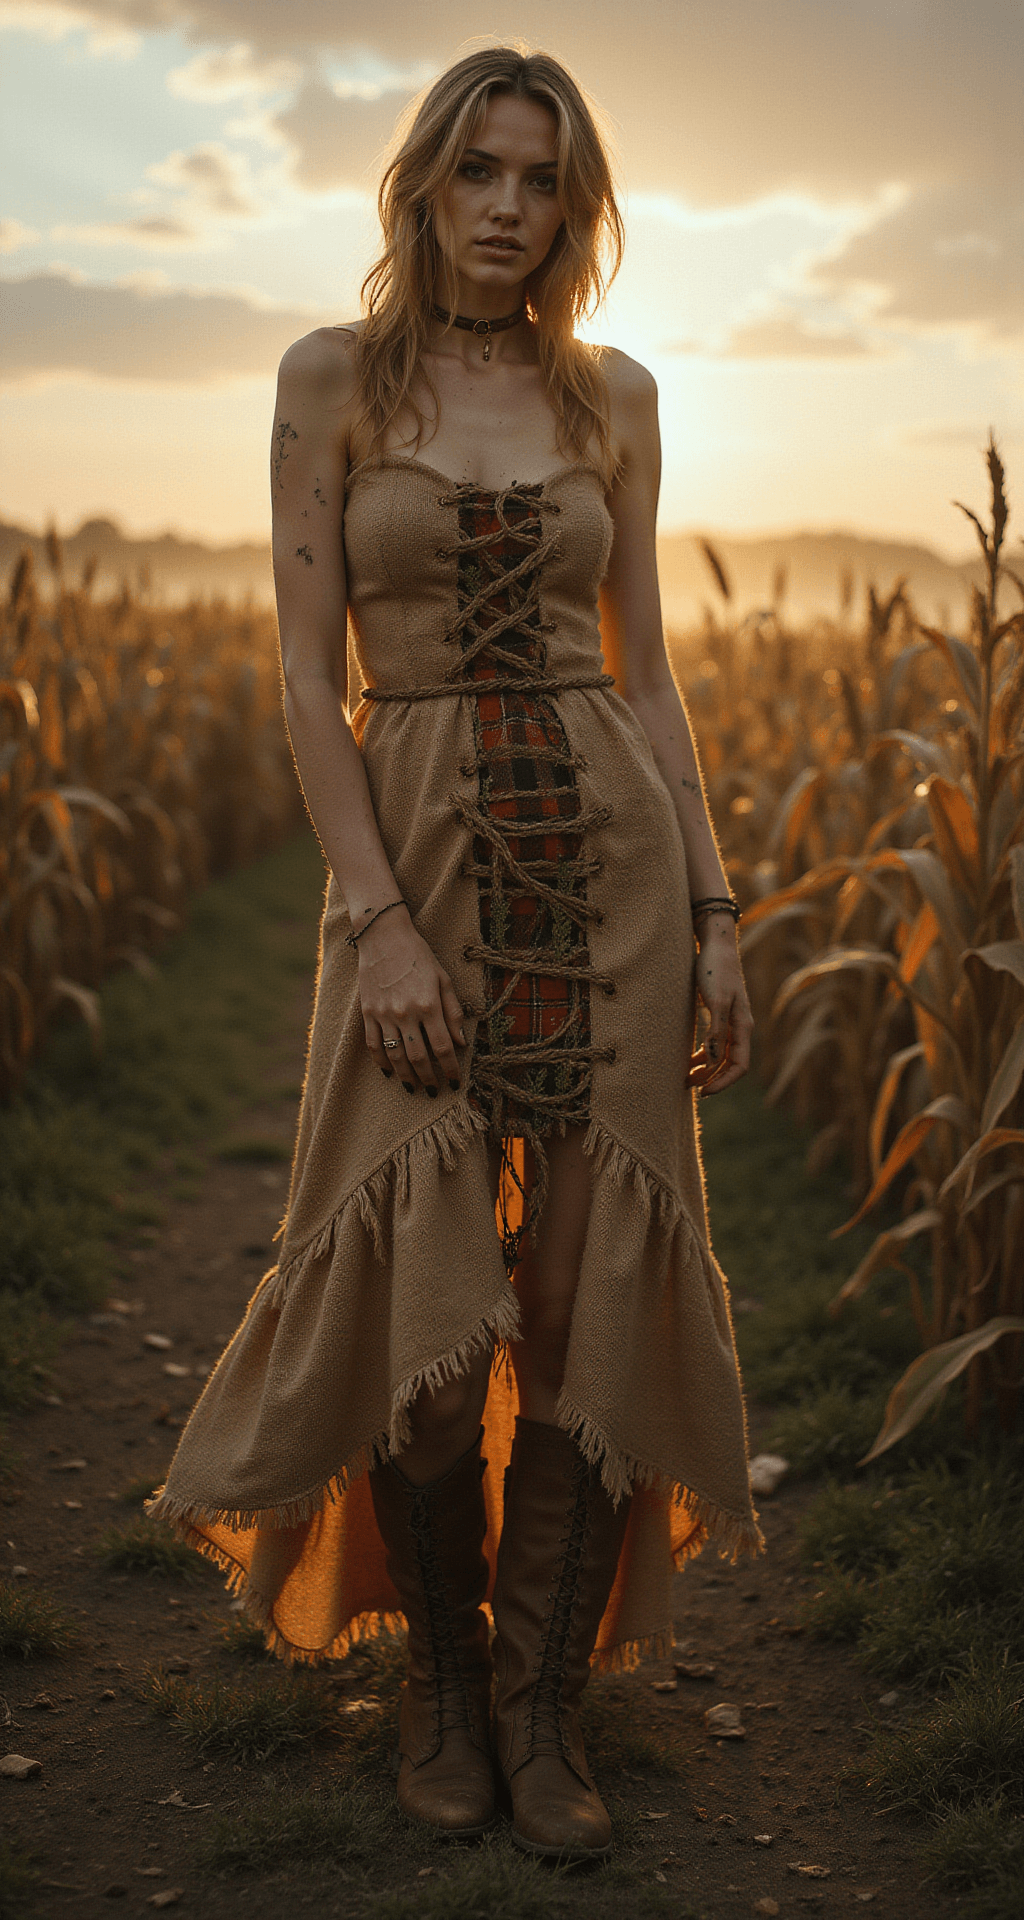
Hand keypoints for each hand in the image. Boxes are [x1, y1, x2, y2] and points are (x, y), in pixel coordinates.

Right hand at [356, 906, 466, 1095]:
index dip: (451, 1069)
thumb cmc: (418, 955)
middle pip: (419, 1058)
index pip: (443, 1048)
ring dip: (406, 1077)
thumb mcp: (444, 979)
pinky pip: (373, 1045)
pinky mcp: (368, 1012)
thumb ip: (453, 1012)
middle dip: (429, 1079)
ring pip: (395, 1056)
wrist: (383, 936)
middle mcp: (406, 1013)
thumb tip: (462, 1043)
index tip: (456, 1082)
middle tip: (435, 1091)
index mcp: (429, 1005)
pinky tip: (390, 1072)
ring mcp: (384, 1014)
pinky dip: (381, 1062)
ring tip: (414, 1088)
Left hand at [687, 920, 752, 1095]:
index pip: (739, 1066)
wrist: (715, 944)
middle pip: (731, 1064)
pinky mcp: (719, 1014)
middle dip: (713, 1079)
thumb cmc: (715, 969)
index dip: (723, 1082)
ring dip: (707, 1069)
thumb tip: (712, 1062)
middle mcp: (740, 1026)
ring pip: (722, 1055)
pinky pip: (715, 1043)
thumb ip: (716, 1032)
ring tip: (687, 1078)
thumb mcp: (716, 1001)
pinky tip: (690, 1059)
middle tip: (690, 1087)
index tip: (703, 1091)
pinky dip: (704, 1054)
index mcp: (743, 1026)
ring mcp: (730, 1020)